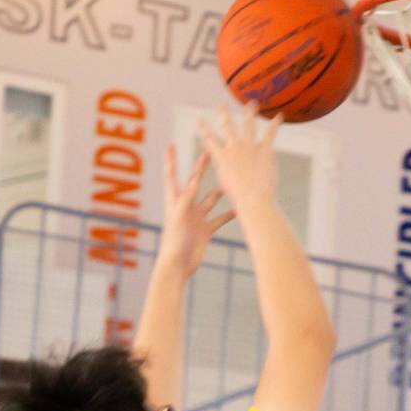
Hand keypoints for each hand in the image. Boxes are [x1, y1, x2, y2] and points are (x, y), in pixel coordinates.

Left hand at [158, 144, 232, 278]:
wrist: (179, 265)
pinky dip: (230, 213)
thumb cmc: (174, 241)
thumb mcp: (178, 217)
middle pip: (194, 182)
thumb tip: (196, 179)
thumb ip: (186, 198)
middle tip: (208, 153)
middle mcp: (186, 206)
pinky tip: (241, 208)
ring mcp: (197, 217)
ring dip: (220, 191)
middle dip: (201, 167)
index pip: (172, 175)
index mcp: (175, 201)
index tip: (170, 145)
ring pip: (210, 199)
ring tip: (231, 180)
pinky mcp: (205, 229)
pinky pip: (220, 218)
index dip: (171, 160)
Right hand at [195, 105, 281, 209]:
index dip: (203, 129)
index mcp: (221, 157)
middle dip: (223, 114)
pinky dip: (275, 124)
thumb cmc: (239, 196)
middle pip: (227, 126)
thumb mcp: (225, 182)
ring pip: (248, 125)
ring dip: (249, 112)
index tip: (199, 119)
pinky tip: (279, 116)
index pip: (209, 139)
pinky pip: (270, 134)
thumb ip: (224, 169)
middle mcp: (234, 148)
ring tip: (251, 103)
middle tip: (221, 105)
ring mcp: (249, 147)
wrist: (253, 198)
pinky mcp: (264, 150)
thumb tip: (223, 163)